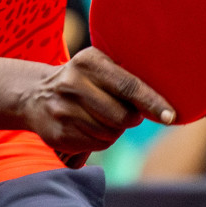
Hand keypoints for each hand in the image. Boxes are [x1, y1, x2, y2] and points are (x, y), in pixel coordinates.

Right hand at [18, 48, 174, 165]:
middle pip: (121, 116)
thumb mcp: (98, 65)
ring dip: (114, 130)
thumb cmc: (82, 80)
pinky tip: (89, 126)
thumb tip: (163, 103)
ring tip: (100, 116)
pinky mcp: (58, 134)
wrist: (35, 95)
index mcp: (88, 62)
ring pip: (110, 133)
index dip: (151, 102)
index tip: (170, 116)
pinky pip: (96, 144)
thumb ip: (126, 76)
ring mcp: (63, 110)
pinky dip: (100, 140)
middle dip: (130, 118)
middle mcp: (73, 84)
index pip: (128, 85)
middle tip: (126, 112)